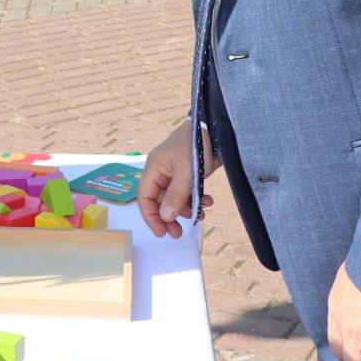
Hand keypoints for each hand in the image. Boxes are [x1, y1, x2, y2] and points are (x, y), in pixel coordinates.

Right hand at [137, 118, 211, 238]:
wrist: (215, 128)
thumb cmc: (196, 145)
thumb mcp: (186, 173)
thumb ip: (175, 196)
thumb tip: (165, 217)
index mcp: (154, 168)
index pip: (145, 197)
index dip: (151, 216)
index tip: (162, 232)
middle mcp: (162, 172)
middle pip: (160, 201)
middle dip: (170, 217)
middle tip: (179, 233)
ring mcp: (175, 173)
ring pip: (175, 199)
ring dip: (187, 208)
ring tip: (201, 214)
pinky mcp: (189, 173)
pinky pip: (188, 192)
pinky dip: (196, 199)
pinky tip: (208, 201)